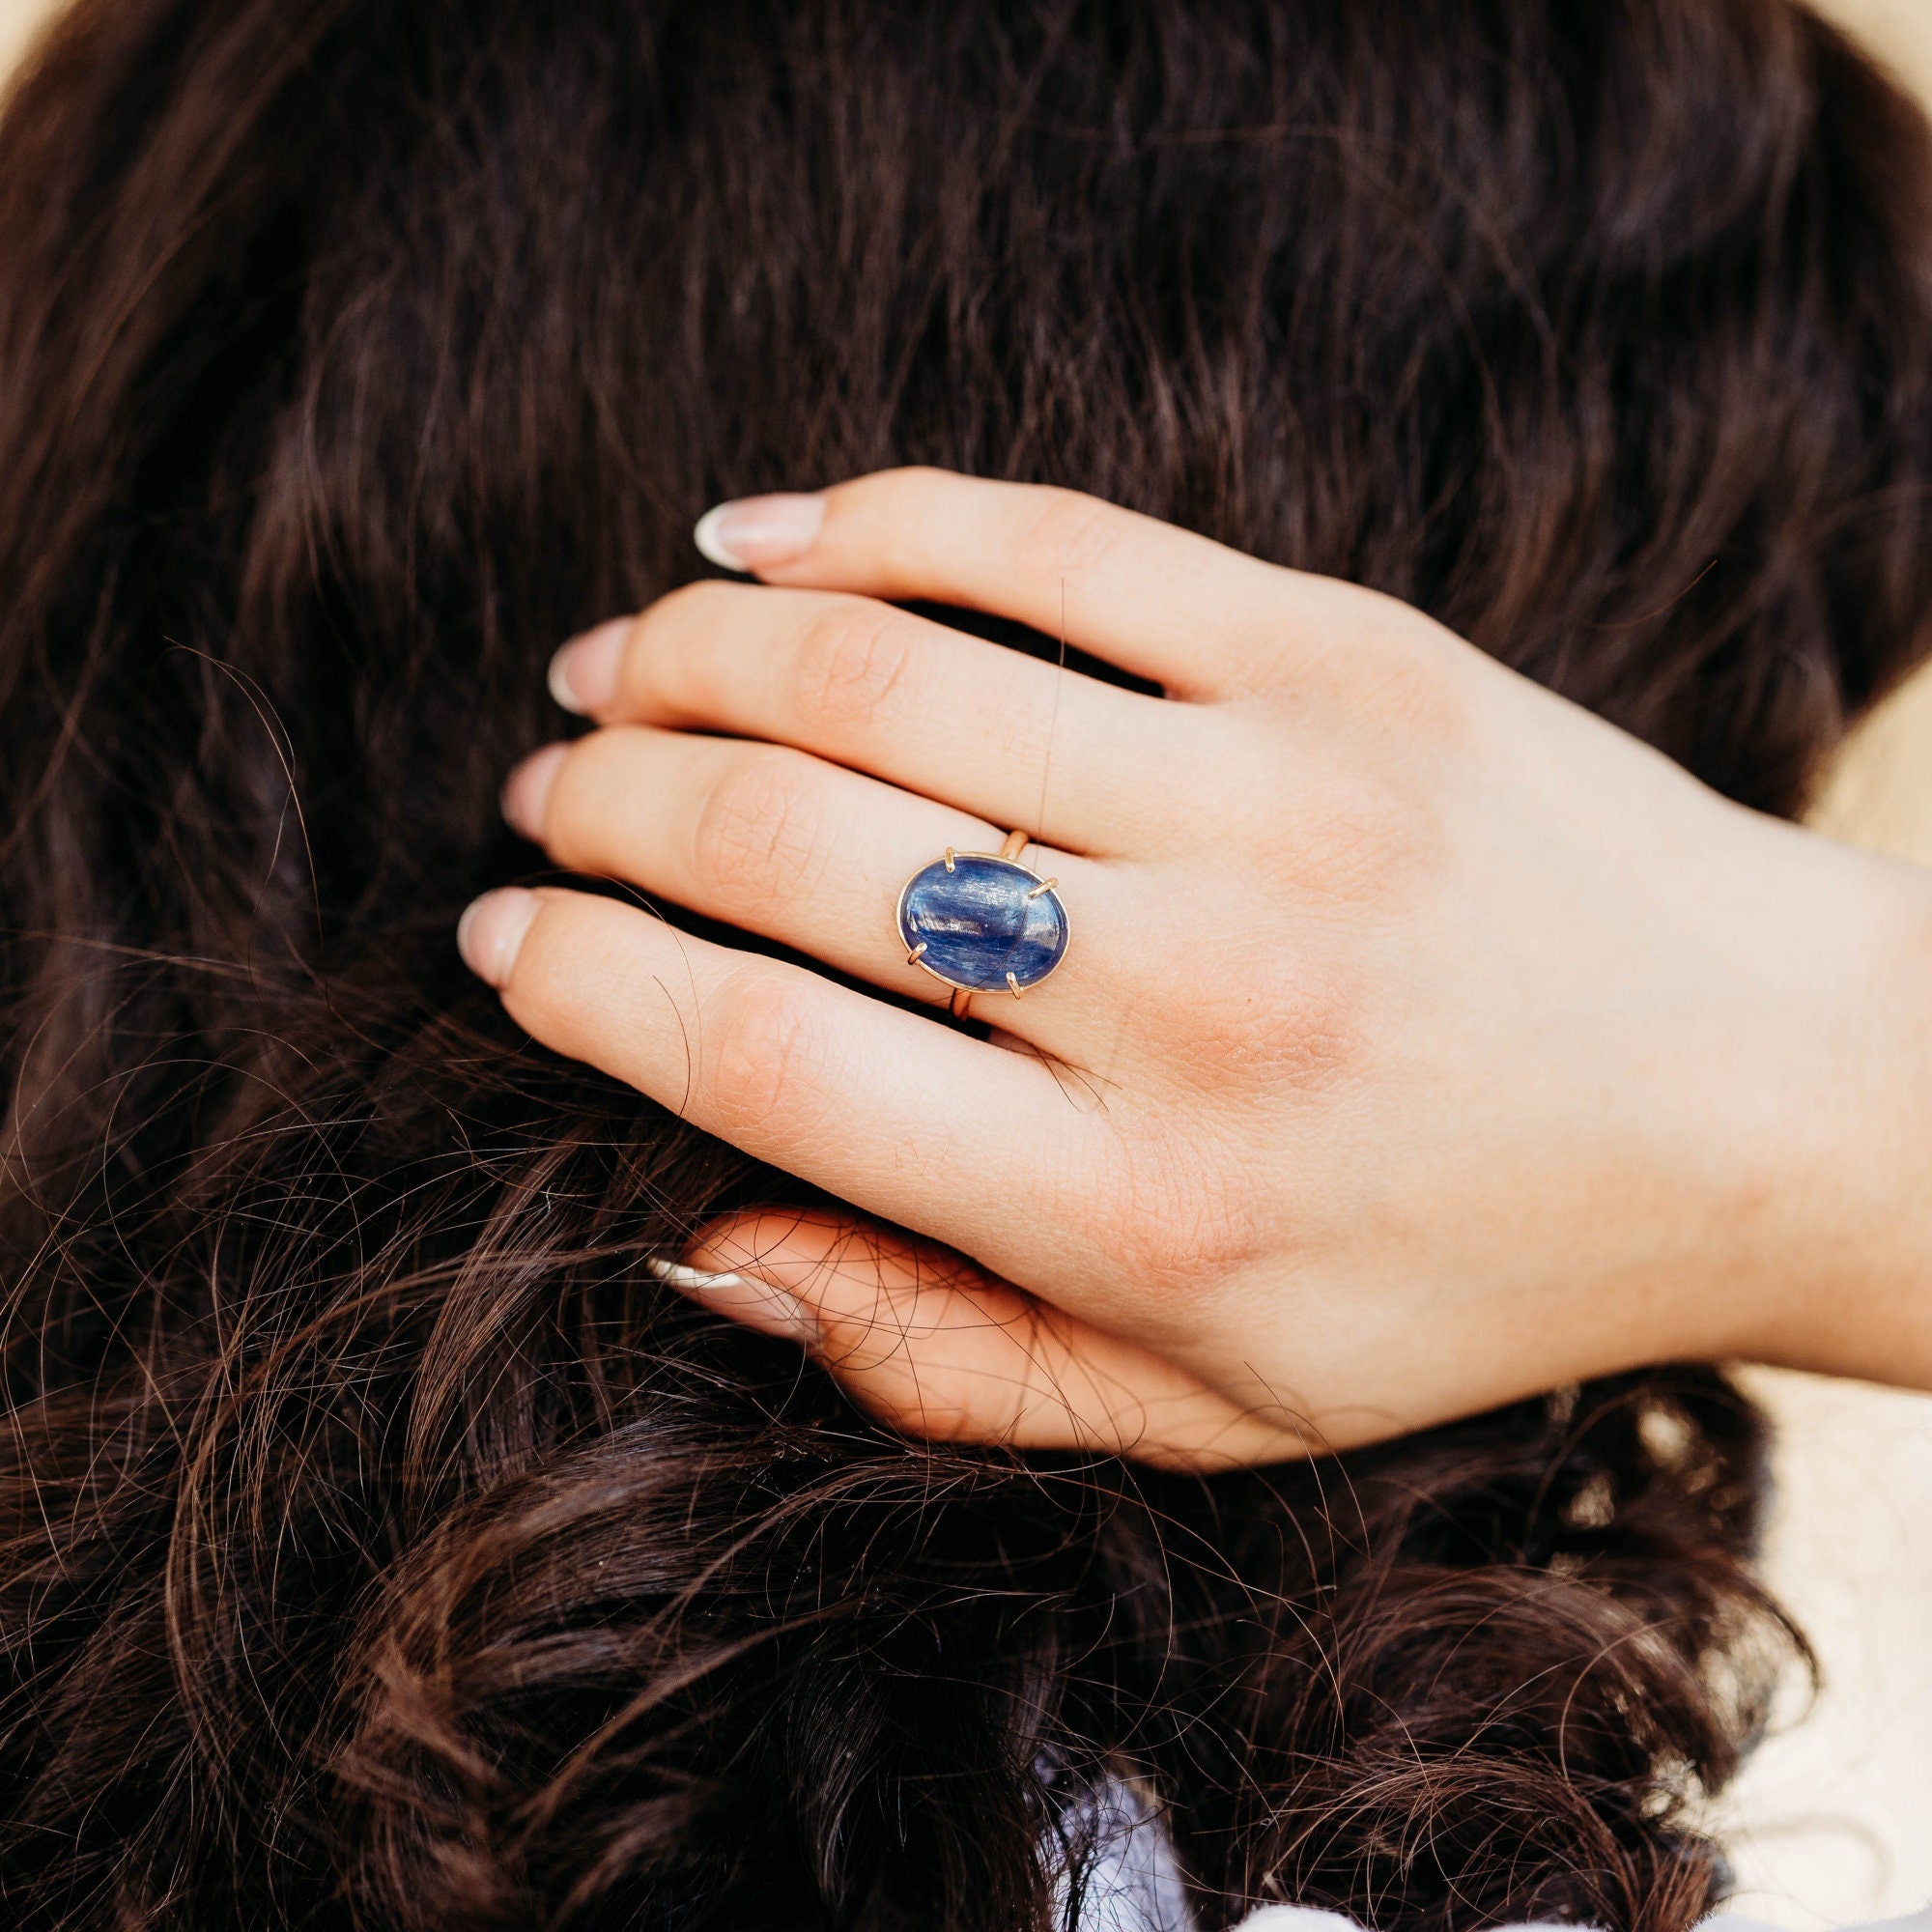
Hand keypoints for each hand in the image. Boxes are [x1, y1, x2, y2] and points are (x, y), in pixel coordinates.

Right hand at [459, 468, 1931, 1466]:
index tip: (503, 938)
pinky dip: (870, 520)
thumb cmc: (1461, 1267)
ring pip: (877, 670)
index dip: (572, 977)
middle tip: (547, 795)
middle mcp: (1184, 994)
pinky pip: (1047, 545)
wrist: (1753, 1099)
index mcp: (1129, 1204)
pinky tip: (762, 541)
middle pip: (780, 839)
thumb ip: (933, 1357)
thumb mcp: (1203, 1404)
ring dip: (687, 653)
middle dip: (604, 804)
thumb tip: (697, 1242)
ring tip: (614, 668)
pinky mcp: (1337, 656)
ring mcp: (1265, 798)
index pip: (744, 1050)